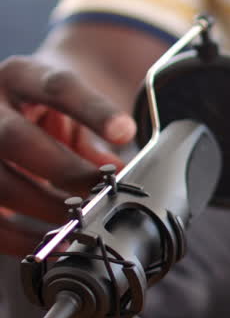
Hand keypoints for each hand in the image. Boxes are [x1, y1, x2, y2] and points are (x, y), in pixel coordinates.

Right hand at [0, 55, 135, 254]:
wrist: (16, 103)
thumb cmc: (49, 107)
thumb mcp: (74, 108)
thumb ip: (97, 134)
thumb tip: (123, 172)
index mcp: (21, 75)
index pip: (58, 86)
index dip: (93, 110)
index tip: (126, 132)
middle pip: (14, 137)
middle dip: (60, 170)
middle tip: (96, 194)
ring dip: (39, 207)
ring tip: (76, 223)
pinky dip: (16, 236)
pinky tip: (49, 243)